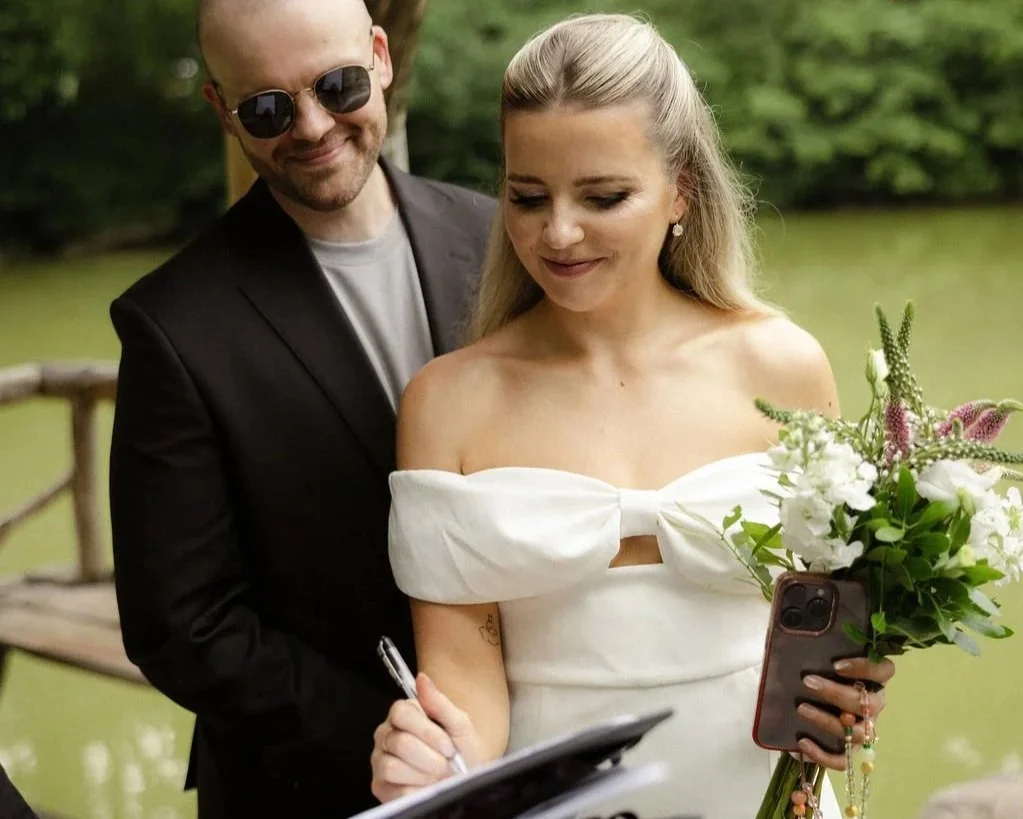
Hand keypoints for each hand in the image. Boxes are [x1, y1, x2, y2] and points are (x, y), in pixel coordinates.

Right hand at [370, 673, 478, 802]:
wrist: (465, 779)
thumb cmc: (461, 749)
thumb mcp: (460, 724)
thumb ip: (439, 702)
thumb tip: (422, 678)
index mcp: (403, 714)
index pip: (400, 712)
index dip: (428, 732)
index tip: (448, 746)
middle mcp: (386, 735)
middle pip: (400, 743)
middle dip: (431, 758)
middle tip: (447, 765)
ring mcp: (380, 760)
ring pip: (393, 767)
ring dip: (424, 775)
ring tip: (437, 777)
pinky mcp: (380, 786)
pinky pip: (394, 790)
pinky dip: (417, 791)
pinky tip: (426, 788)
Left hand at [794, 656, 894, 770]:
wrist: (803, 705)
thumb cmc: (815, 674)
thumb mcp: (817, 659)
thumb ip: (817, 650)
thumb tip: (793, 633)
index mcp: (872, 679)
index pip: (885, 670)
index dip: (865, 668)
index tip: (836, 665)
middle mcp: (873, 705)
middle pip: (869, 703)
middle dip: (837, 693)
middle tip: (808, 681)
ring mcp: (864, 729)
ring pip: (859, 732)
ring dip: (828, 721)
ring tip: (801, 709)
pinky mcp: (849, 750)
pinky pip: (843, 760)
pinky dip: (823, 754)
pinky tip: (802, 742)